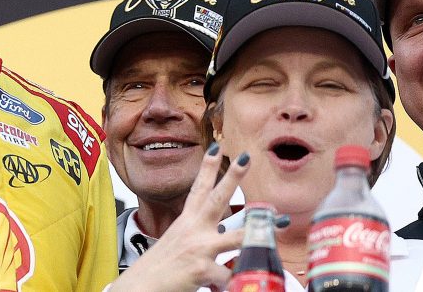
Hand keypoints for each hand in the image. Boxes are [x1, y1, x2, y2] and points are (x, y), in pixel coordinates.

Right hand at [108, 144, 248, 291]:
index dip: (207, 167)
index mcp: (187, 221)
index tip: (217, 145)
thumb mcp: (180, 243)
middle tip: (246, 158)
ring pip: (238, 236)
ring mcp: (199, 248)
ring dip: (261, 230)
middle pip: (216, 198)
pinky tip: (227, 284)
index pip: (198, 189)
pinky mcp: (202, 269)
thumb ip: (202, 235)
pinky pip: (230, 275)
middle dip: (232, 177)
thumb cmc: (162, 267)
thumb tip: (224, 232)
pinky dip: (233, 281)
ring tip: (281, 221)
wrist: (142, 286)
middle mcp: (193, 230)